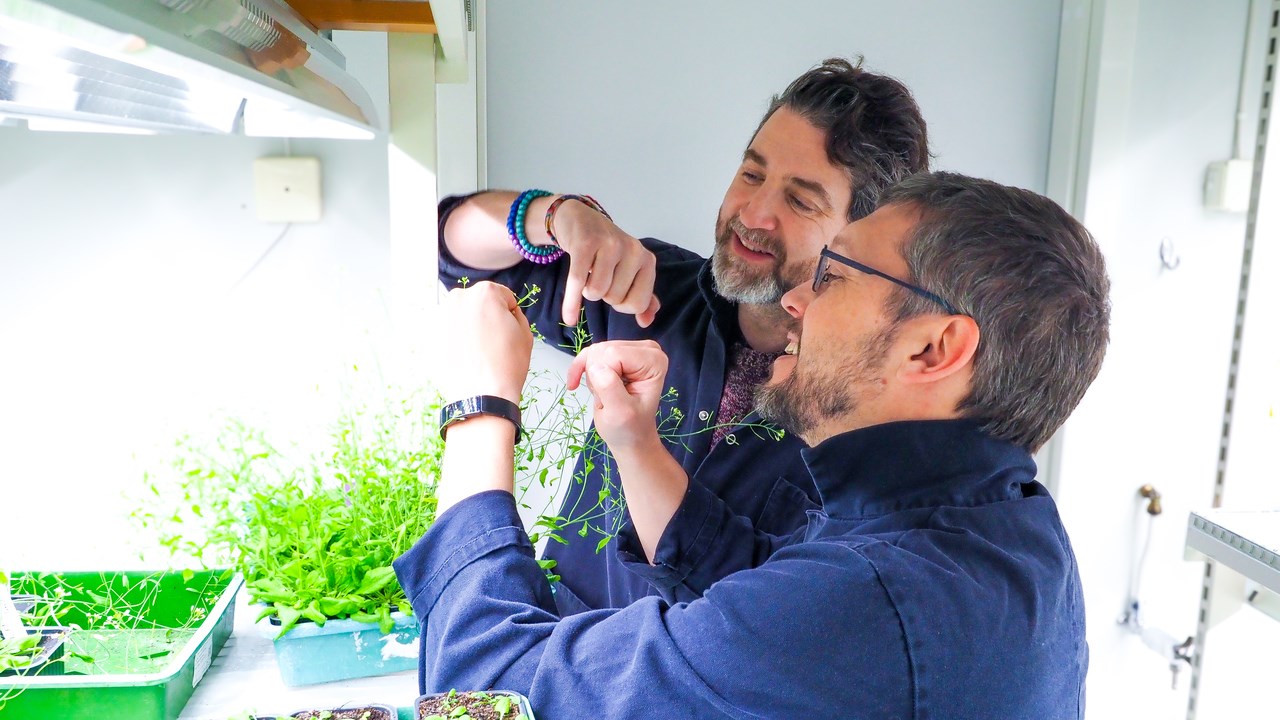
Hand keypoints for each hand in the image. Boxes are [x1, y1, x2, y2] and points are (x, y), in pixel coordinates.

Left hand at [439, 281, 533, 402]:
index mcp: (484, 293)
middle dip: (483, 318)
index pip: (502, 297)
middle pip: (477, 303)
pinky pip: (444, 333)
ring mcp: (439, 317)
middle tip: (490, 343)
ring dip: (466, 329)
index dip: (508, 315)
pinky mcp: (427, 336)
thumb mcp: (525, 333)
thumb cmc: (506, 366)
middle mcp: (457, 299)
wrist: (481, 397)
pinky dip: (452, 341)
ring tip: (475, 352)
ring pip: (459, 317)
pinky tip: (461, 358)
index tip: (506, 332)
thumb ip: (515, 313)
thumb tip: (504, 312)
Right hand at [553, 200, 661, 328]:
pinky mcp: (585, 243)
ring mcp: (609, 244)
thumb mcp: (630, 269)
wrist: (580, 218)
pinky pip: (577, 282)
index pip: (638, 303)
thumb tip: (646, 322)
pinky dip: (571, 303)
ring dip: (587, 291)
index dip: (623, 305)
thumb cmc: (607, 249)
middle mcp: (632, 250)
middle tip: (599, 277)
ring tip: (588, 275)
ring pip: (596, 292)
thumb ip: (642, 295)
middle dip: (603, 294)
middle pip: (614, 299)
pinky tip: (569, 317)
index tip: (615, 291)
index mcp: (646, 259)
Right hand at [567, 340, 668, 453]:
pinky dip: (580, 369)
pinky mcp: (616, 352)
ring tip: (603, 395)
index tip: (611, 399)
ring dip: (591, 377)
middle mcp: (646, 350)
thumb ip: (610, 388)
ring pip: (593, 352)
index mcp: (654, 360)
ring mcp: (630, 350)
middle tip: (607, 399)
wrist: (629, 435)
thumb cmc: (629, 427)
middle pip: (603, 351)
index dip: (603, 378)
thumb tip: (596, 367)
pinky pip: (588, 353)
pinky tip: (576, 383)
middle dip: (596, 377)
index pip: (614, 354)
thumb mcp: (620, 413)